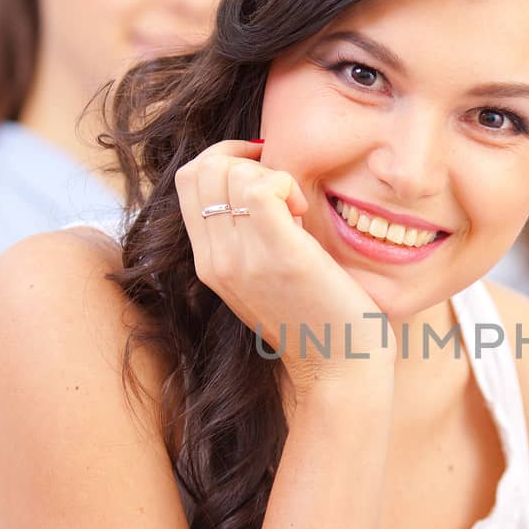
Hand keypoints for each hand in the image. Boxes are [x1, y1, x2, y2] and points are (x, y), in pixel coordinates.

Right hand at [174, 141, 388, 391]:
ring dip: (269, 174)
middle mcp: (215, 261)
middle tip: (283, 186)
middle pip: (201, 169)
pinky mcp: (279, 257)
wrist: (338, 370)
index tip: (265, 170)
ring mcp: (242, 259)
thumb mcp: (265, 277)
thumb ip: (249, 238)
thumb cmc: (316, 320)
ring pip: (228, 173)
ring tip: (296, 208)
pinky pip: (262, 189)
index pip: (190, 180)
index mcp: (208, 263)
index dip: (225, 158)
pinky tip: (304, 212)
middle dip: (244, 158)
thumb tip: (261, 188)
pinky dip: (286, 183)